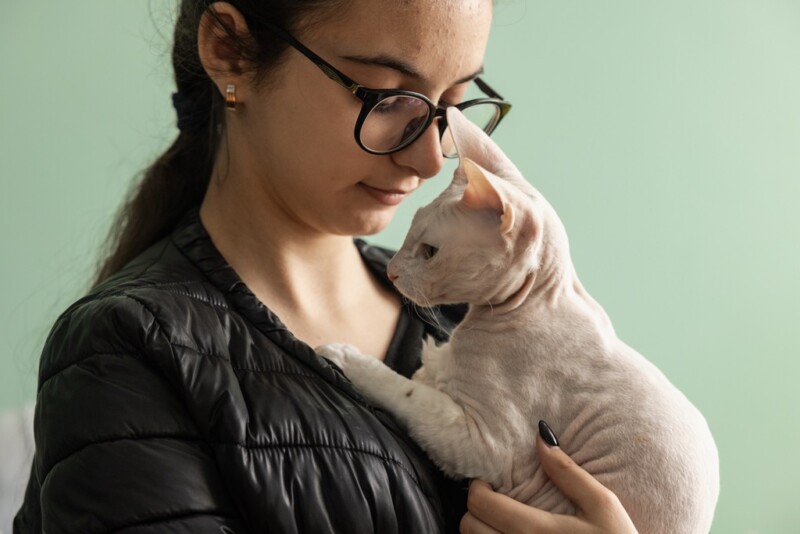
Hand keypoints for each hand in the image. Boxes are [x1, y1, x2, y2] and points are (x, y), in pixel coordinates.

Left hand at [460, 423, 637, 533]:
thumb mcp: (603, 505)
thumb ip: (568, 472)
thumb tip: (540, 436)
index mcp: (537, 531)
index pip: (480, 503)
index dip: (478, 486)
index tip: (490, 481)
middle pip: (468, 526)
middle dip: (476, 509)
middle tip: (494, 500)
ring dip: (481, 531)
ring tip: (502, 521)